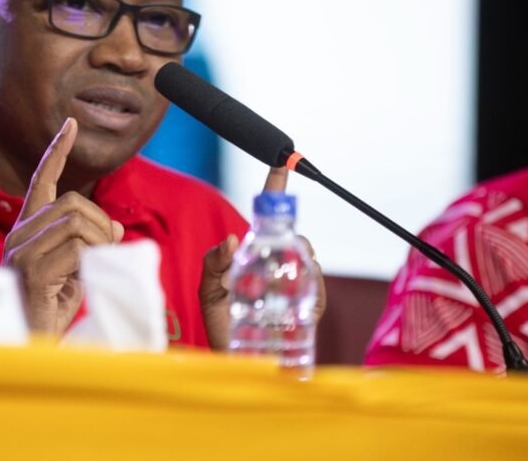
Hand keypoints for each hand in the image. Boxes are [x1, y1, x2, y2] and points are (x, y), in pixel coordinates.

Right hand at [2, 118, 123, 334]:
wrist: (26, 345)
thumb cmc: (48, 312)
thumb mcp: (76, 272)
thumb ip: (90, 244)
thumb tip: (114, 222)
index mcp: (26, 230)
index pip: (42, 180)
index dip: (57, 151)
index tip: (70, 125)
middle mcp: (18, 234)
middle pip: (73, 201)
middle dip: (101, 221)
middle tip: (108, 249)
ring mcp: (21, 251)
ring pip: (77, 221)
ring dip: (100, 241)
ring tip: (97, 265)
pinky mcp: (31, 269)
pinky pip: (76, 247)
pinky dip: (93, 257)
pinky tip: (86, 275)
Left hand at [200, 166, 326, 350]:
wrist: (233, 364)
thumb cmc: (222, 325)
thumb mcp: (209, 291)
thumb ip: (213, 263)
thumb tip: (233, 239)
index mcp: (257, 258)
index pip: (270, 219)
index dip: (276, 189)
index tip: (280, 163)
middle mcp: (281, 269)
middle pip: (298, 239)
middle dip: (291, 241)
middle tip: (270, 262)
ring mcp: (296, 290)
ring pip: (310, 265)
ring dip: (296, 270)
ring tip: (271, 291)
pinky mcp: (308, 315)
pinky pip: (318, 295)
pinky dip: (309, 295)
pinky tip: (294, 307)